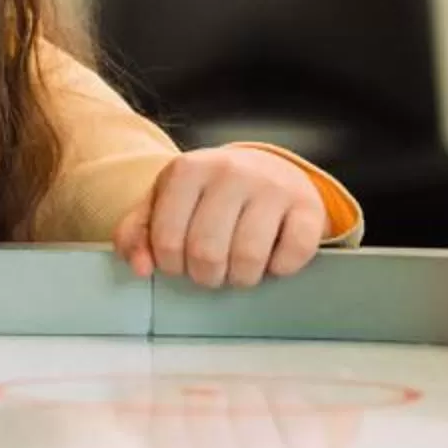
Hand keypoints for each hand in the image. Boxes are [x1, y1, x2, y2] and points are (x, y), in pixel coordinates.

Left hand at [113, 145, 327, 287]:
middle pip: (206, 252)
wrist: (266, 168)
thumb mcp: (165, 202)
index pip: (166, 239)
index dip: (171, 266)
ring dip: (240, 278)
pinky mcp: (308, 206)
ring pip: (248, 258)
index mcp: (188, 170)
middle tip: (210, 273)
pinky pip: (292, 255)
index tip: (179, 265)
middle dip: (205, 276)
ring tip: (237, 270)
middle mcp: (230, 172)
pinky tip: (271, 260)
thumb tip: (140, 267)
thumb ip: (139, 232)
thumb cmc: (208, 194)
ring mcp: (272, 187)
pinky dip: (279, 270)